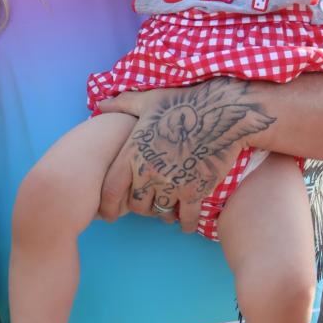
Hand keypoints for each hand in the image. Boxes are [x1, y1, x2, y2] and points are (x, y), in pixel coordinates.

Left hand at [97, 81, 275, 232]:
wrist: (221, 111)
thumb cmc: (183, 103)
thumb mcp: (148, 100)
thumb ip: (122, 104)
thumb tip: (101, 105)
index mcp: (133, 152)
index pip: (111, 190)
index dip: (107, 206)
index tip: (108, 214)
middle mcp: (149, 172)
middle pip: (136, 205)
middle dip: (140, 207)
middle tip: (147, 205)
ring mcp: (173, 184)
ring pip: (160, 212)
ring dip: (163, 213)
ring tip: (168, 210)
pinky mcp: (196, 191)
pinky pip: (187, 219)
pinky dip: (187, 223)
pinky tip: (187, 222)